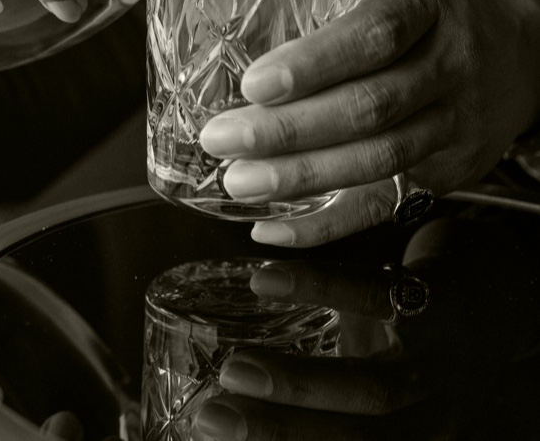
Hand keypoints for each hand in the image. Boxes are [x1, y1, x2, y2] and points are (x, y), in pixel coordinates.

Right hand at [193, 215, 539, 439]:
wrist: (496, 290)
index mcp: (408, 439)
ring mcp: (437, 366)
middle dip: (279, 432)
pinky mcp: (436, 303)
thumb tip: (223, 405)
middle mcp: (428, 418)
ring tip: (234, 368)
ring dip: (298, 383)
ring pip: (372, 388)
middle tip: (211, 417)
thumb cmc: (415, 350)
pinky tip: (266, 280)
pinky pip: (375, 297)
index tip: (207, 437)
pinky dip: (317, 288)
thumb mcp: (375, 386)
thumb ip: (322, 402)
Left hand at [198, 0, 539, 244]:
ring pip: (379, 159)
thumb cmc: (429, 12)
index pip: (372, 35)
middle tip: (223, 140)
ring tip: (241, 181)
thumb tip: (233, 54)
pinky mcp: (452, 171)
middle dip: (288, 130)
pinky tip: (277, 225)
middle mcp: (450, 63)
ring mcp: (456, 122)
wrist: (518, 46)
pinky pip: (387, 203)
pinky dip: (328, 222)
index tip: (253, 84)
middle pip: (371, 106)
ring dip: (302, 178)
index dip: (312, 63)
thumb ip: (326, 15)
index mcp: (424, 2)